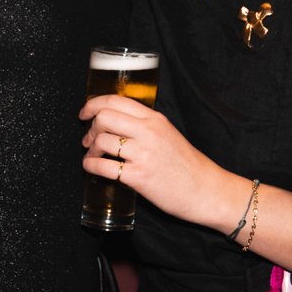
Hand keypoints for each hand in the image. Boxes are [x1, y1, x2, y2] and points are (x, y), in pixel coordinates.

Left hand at [78, 95, 238, 231]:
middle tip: (89, 139)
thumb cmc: (188, 166)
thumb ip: (146, 126)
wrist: (206, 190)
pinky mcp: (138, 177)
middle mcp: (148, 132)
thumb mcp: (169, 134)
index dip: (93, 104)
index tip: (85, 113)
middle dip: (90, 128)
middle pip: (104, 117)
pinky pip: (103, 166)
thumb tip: (116, 124)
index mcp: (155, 119)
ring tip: (93, 156)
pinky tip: (91, 167)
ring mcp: (143, 154)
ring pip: (101, 140)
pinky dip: (91, 165)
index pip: (115, 101)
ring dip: (90, 149)